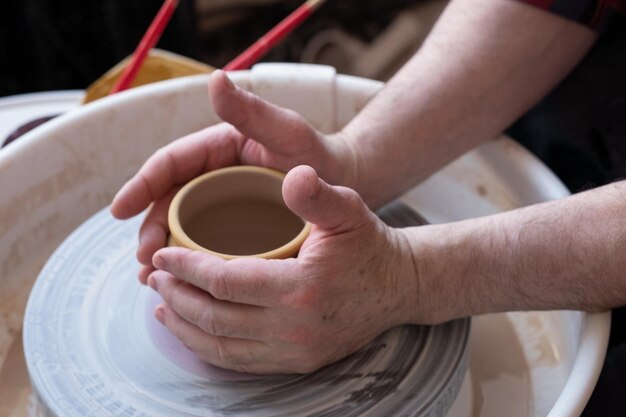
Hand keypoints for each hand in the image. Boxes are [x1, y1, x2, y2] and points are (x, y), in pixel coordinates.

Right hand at [111, 70, 356, 283]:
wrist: (347, 185)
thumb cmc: (320, 157)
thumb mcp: (290, 134)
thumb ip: (255, 111)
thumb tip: (215, 79)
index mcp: (220, 147)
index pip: (171, 162)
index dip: (142, 184)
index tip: (120, 210)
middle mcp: (216, 174)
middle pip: (169, 200)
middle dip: (150, 230)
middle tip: (143, 261)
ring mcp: (225, 202)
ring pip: (182, 226)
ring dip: (164, 253)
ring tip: (152, 280)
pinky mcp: (236, 227)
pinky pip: (204, 243)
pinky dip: (189, 263)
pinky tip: (182, 287)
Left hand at [147, 166, 418, 373]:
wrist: (400, 286)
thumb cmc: (369, 244)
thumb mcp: (348, 209)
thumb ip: (316, 193)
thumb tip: (292, 174)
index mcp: (302, 287)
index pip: (225, 281)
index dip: (187, 268)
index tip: (163, 254)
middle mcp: (296, 328)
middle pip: (215, 318)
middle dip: (176, 297)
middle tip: (155, 276)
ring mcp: (297, 352)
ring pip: (221, 347)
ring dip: (184, 326)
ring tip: (161, 304)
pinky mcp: (299, 363)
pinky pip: (240, 362)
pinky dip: (208, 348)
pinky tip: (192, 332)